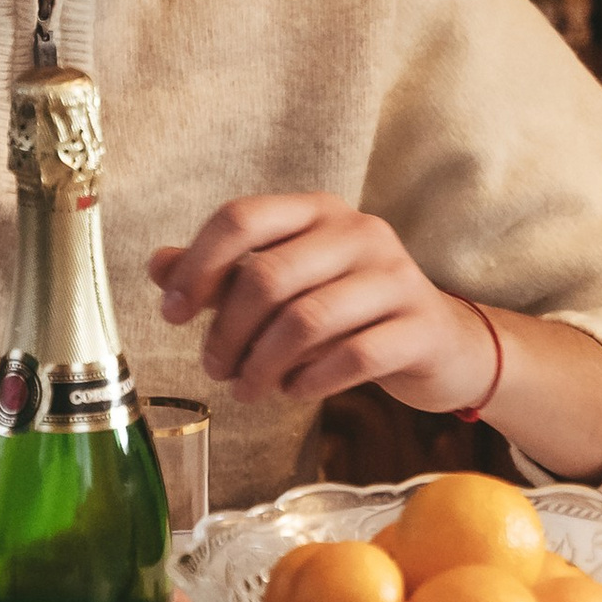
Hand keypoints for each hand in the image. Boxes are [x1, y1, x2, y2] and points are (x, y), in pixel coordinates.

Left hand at [148, 195, 490, 413]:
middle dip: (228, 331)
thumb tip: (158, 266)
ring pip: (306, 320)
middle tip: (214, 369)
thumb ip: (225, 274)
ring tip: (247, 389)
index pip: (242, 218)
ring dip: (262, 364)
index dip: (198, 266)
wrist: (442, 344)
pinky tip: (294, 391)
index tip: (173, 314)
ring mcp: (395, 276)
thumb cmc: (350, 312)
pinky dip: (309, 381)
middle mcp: (359, 231)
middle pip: (268, 276)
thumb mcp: (287, 286)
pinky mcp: (419, 326)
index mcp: (318, 210)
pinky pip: (351, 356)